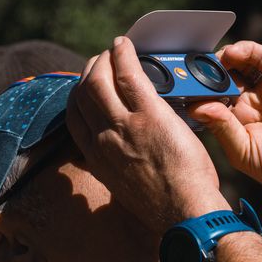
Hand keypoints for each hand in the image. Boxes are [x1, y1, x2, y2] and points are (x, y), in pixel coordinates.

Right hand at [66, 37, 229, 231]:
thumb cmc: (166, 205)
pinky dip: (123, 55)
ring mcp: (123, 127)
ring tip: (115, 50)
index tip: (90, 83)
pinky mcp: (149, 116)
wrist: (186, 215)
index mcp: (97, 158)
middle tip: (103, 61)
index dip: (80, 94)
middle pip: (83, 93)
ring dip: (104, 59)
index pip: (75, 117)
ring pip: (99, 80)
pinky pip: (128, 75)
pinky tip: (125, 46)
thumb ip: (117, 165)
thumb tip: (121, 152)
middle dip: (90, 71)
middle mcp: (102, 140)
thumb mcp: (127, 187)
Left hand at [189, 41, 261, 206]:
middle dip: (203, 72)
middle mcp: (251, 103)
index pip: (209, 99)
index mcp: (237, 123)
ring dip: (221, 59)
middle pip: (221, 78)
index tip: (173, 86)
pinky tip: (230, 55)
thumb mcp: (241, 151)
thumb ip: (220, 127)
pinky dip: (245, 50)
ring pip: (240, 63)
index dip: (193, 91)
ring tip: (206, 61)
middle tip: (184, 68)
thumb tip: (194, 106)